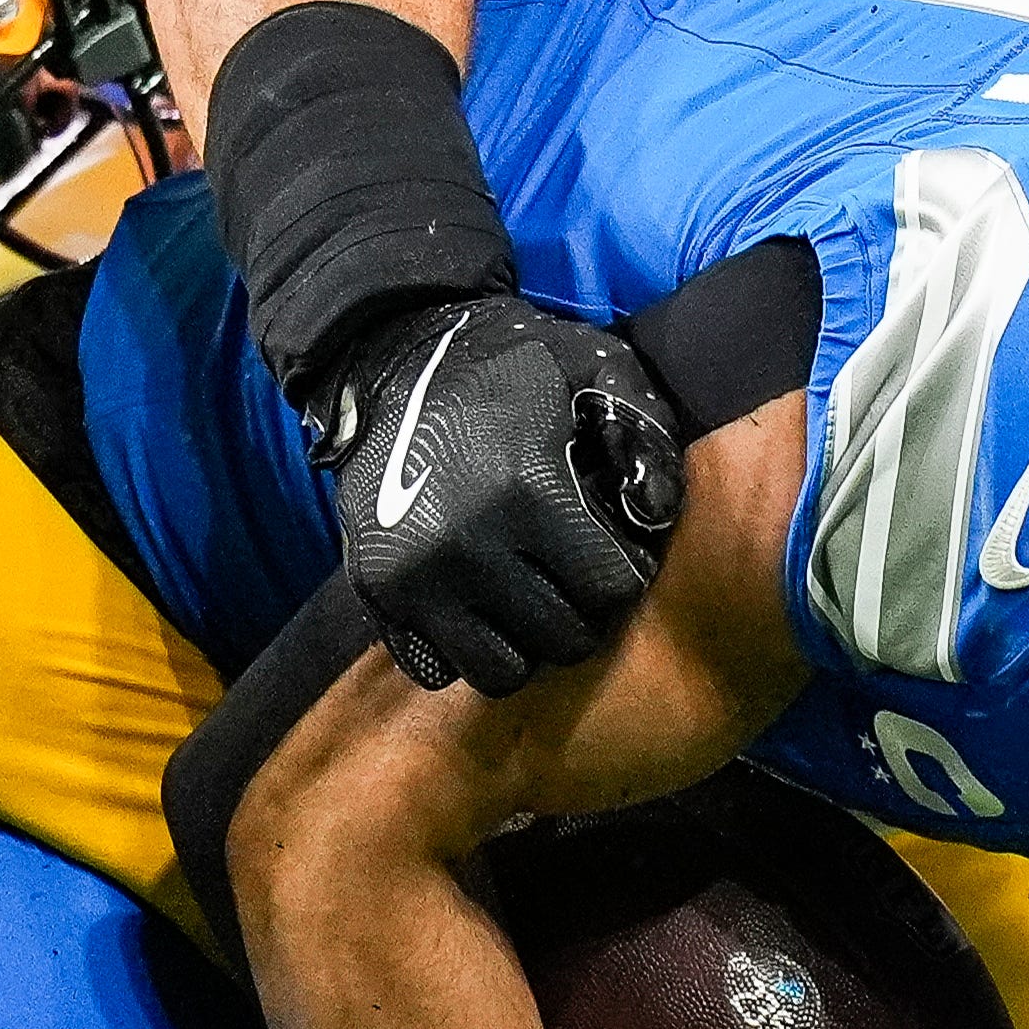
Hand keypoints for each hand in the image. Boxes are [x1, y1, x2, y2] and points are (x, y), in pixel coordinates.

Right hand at [313, 292, 685, 695]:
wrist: (391, 355)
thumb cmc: (510, 368)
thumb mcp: (593, 367)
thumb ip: (644, 435)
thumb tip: (654, 520)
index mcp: (527, 488)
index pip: (612, 589)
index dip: (626, 570)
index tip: (615, 546)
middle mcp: (465, 544)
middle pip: (563, 639)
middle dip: (582, 611)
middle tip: (573, 573)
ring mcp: (412, 577)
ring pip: (500, 672)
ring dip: (525, 643)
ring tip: (528, 595)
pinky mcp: (374, 592)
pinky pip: (436, 668)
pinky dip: (463, 646)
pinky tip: (477, 601)